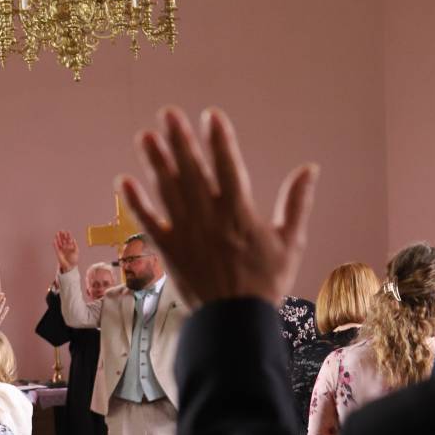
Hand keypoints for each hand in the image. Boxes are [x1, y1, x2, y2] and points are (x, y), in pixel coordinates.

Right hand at [54, 230, 78, 272]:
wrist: (70, 266)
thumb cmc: (74, 259)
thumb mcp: (76, 252)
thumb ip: (75, 245)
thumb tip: (74, 239)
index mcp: (70, 246)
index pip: (69, 239)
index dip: (68, 235)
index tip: (68, 231)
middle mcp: (65, 246)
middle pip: (63, 239)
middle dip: (62, 235)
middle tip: (61, 230)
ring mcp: (61, 249)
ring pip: (59, 242)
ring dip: (58, 238)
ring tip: (57, 233)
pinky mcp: (58, 252)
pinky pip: (56, 247)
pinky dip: (55, 244)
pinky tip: (54, 240)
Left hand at [118, 107, 317, 307]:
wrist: (235, 321)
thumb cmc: (266, 283)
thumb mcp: (291, 242)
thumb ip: (297, 202)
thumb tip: (310, 168)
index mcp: (240, 213)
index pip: (228, 167)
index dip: (219, 140)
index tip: (210, 115)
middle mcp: (210, 218)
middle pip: (192, 172)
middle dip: (180, 141)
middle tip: (168, 113)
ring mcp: (186, 233)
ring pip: (168, 191)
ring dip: (155, 162)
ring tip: (145, 136)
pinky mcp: (168, 251)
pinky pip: (149, 223)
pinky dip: (136, 202)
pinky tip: (124, 180)